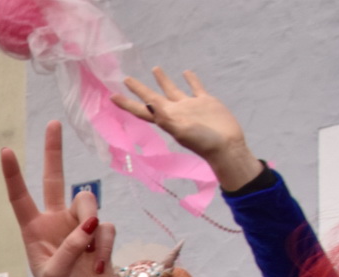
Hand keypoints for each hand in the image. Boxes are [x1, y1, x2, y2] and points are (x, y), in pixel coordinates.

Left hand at [1, 122, 116, 276]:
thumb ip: (69, 249)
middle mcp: (55, 222)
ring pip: (89, 204)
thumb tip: (90, 225)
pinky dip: (104, 247)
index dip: (14, 175)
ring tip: (89, 258)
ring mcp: (79, 226)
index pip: (21, 198)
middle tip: (53, 124)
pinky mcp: (100, 235)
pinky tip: (98, 267)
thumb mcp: (53, 275)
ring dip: (91, 228)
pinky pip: (107, 228)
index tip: (7, 150)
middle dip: (54, 152)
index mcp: (33, 230)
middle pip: (55, 179)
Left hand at [112, 68, 263, 191]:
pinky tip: (186, 72)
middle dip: (139, 89)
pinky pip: (195, 87)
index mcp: (166, 118)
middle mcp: (175, 111)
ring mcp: (190, 106)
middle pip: (152, 97)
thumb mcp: (181, 130)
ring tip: (155, 68)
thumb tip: (149, 105)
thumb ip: (165, 118)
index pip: (142, 108)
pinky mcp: (205, 101)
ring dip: (163, 80)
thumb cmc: (203, 142)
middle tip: (126, 78)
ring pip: (172, 89)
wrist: (226, 145)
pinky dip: (191, 79)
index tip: (112, 96)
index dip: (127, 103)